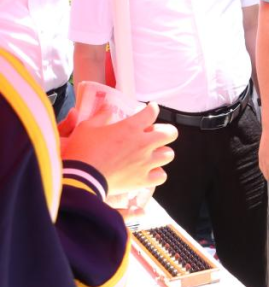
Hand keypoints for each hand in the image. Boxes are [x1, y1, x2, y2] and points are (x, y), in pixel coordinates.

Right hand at [62, 102, 177, 191]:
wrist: (80, 178)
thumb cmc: (82, 151)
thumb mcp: (87, 127)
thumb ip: (101, 115)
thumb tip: (108, 106)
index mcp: (130, 128)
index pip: (151, 113)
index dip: (152, 109)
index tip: (151, 109)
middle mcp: (143, 144)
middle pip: (170, 133)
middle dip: (166, 131)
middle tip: (157, 133)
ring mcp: (145, 163)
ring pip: (168, 154)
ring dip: (162, 152)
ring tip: (153, 153)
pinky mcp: (142, 180)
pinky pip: (161, 176)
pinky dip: (157, 173)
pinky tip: (149, 171)